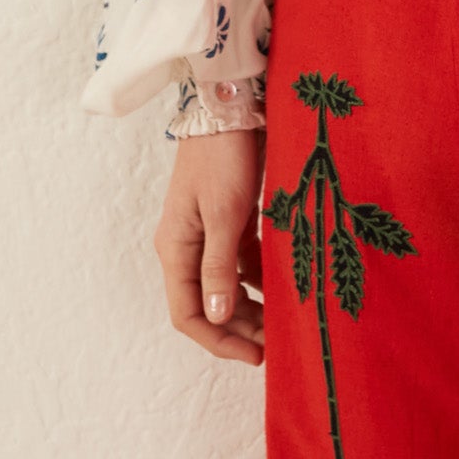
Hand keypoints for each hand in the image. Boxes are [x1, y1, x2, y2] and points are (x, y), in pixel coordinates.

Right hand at [155, 130, 266, 364]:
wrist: (230, 104)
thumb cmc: (222, 156)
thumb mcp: (224, 213)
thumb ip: (219, 267)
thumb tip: (216, 318)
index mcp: (175, 249)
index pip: (188, 314)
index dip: (219, 340)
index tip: (255, 355)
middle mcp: (186, 246)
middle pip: (208, 303)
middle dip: (240, 327)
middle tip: (278, 341)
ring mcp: (207, 232)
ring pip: (226, 285)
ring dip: (251, 305)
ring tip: (284, 319)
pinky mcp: (228, 218)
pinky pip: (241, 260)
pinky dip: (259, 276)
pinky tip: (283, 285)